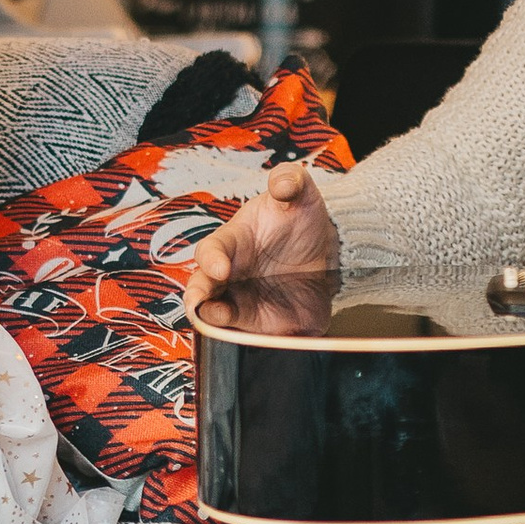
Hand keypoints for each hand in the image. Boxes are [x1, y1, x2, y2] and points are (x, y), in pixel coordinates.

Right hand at [181, 159, 343, 328]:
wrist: (326, 250)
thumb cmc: (299, 218)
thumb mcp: (300, 193)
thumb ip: (290, 181)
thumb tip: (284, 182)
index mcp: (232, 242)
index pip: (210, 250)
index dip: (211, 259)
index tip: (220, 268)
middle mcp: (229, 275)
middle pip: (201, 290)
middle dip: (197, 298)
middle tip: (201, 306)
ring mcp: (242, 300)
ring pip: (216, 316)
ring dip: (215, 321)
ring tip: (220, 322)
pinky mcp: (260, 323)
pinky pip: (248, 336)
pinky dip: (247, 341)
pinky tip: (255, 342)